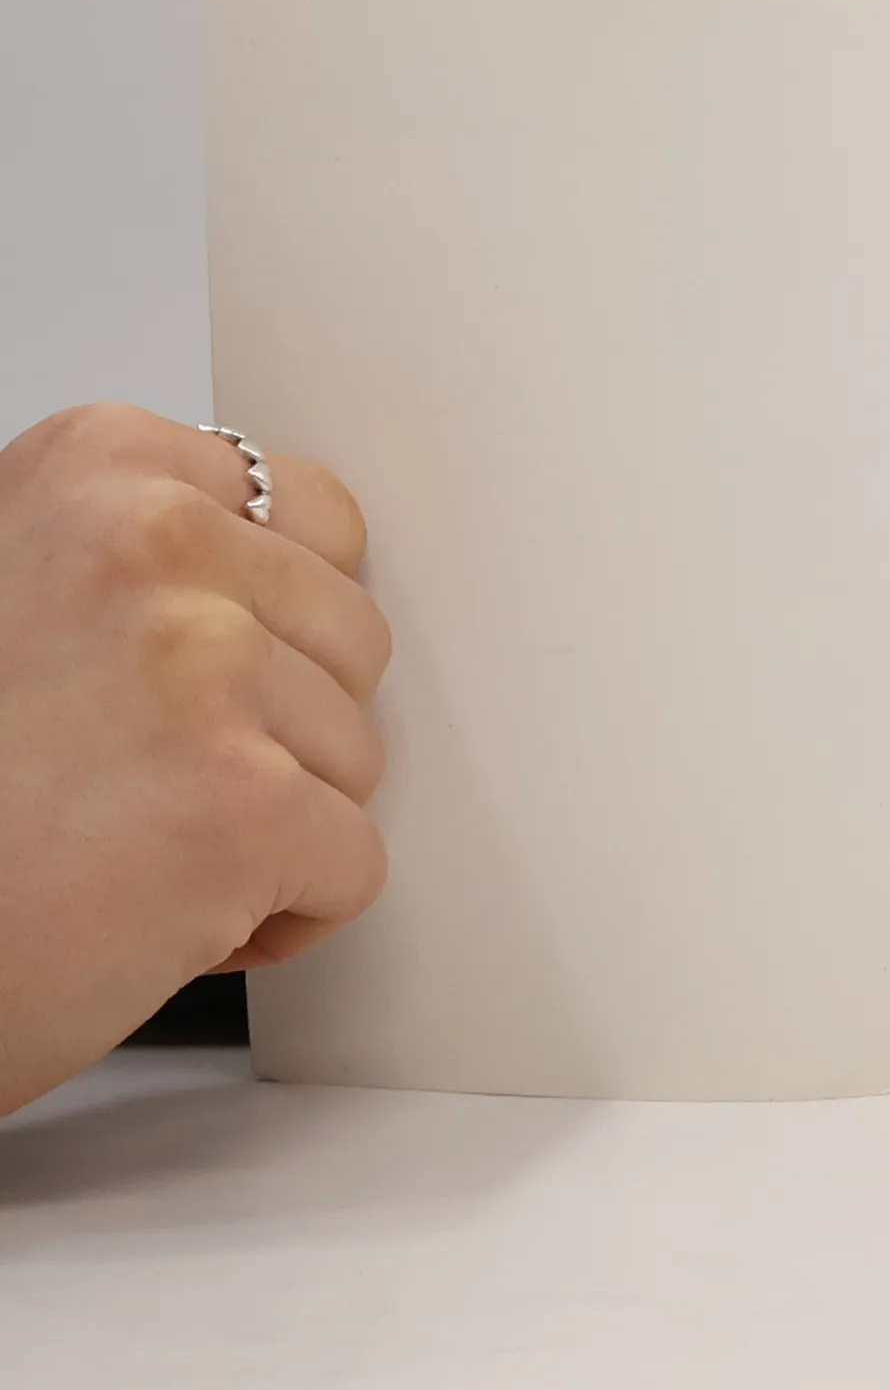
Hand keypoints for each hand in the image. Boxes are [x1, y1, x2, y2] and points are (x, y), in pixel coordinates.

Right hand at [0, 404, 389, 1114]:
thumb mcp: (21, 593)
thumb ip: (159, 562)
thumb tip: (305, 572)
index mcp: (101, 467)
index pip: (317, 516)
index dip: (277, 624)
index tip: (190, 678)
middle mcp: (154, 540)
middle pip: (352, 639)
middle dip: (281, 729)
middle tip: (135, 781)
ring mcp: (205, 669)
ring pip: (356, 754)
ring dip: (270, 825)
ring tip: (126, 849)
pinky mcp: (244, 809)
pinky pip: (354, 865)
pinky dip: (280, 918)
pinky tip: (153, 922)